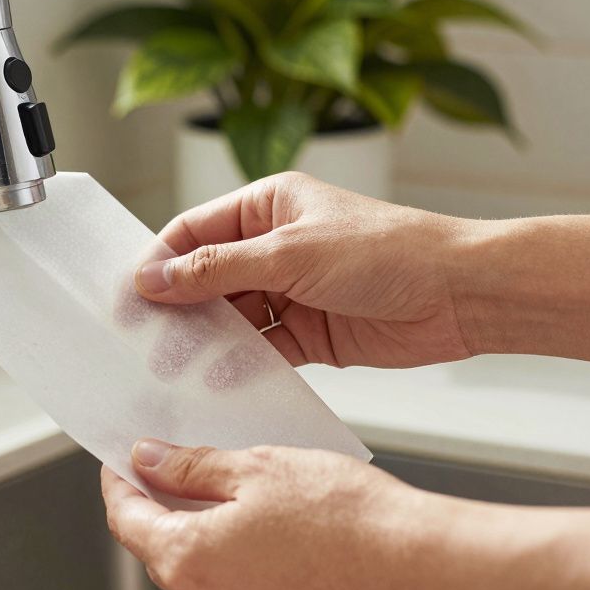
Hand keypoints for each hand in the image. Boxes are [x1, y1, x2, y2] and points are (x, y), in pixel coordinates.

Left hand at [101, 440, 448, 589]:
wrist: (420, 566)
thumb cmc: (347, 518)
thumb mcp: (255, 467)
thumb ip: (190, 465)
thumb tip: (149, 460)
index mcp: (188, 561)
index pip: (126, 519)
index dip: (120, 483)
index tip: (123, 461)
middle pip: (162, 548)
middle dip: (168, 505)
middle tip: (186, 463)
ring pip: (205, 571)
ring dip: (210, 533)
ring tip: (247, 492)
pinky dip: (245, 561)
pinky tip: (278, 530)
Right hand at [136, 172, 474, 367]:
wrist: (460, 295)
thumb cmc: (387, 251)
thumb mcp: (289, 255)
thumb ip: (217, 270)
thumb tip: (154, 277)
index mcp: (268, 207)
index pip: (194, 232)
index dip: (159, 262)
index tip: (130, 298)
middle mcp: (275, 247)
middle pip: (206, 278)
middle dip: (177, 309)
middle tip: (143, 340)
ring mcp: (292, 292)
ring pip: (231, 318)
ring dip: (204, 342)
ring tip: (171, 368)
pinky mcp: (310, 334)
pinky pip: (261, 350)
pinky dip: (238, 365)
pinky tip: (214, 382)